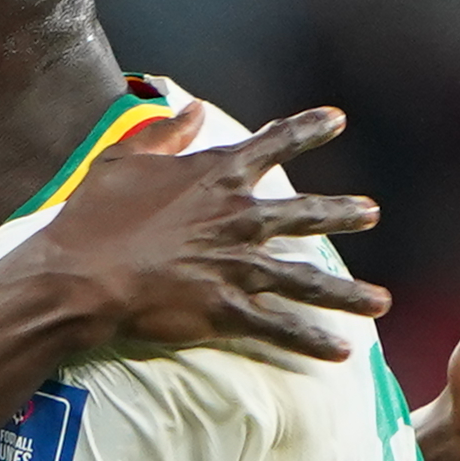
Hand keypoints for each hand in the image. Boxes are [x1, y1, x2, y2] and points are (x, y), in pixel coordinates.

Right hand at [13, 104, 385, 365]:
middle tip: (371, 214)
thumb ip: (163, 134)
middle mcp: (238, 218)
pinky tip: (341, 352)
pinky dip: (312, 341)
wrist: (79, 278)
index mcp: (215, 176)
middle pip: (304, 214)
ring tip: (380, 302)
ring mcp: (237, 266)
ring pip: (306, 279)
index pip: (273, 143)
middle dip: (341, 213)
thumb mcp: (122, 160)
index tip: (337, 120)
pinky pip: (281, 328)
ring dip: (347, 292)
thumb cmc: (92, 219)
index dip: (307, 129)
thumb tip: (192, 108)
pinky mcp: (227, 311)